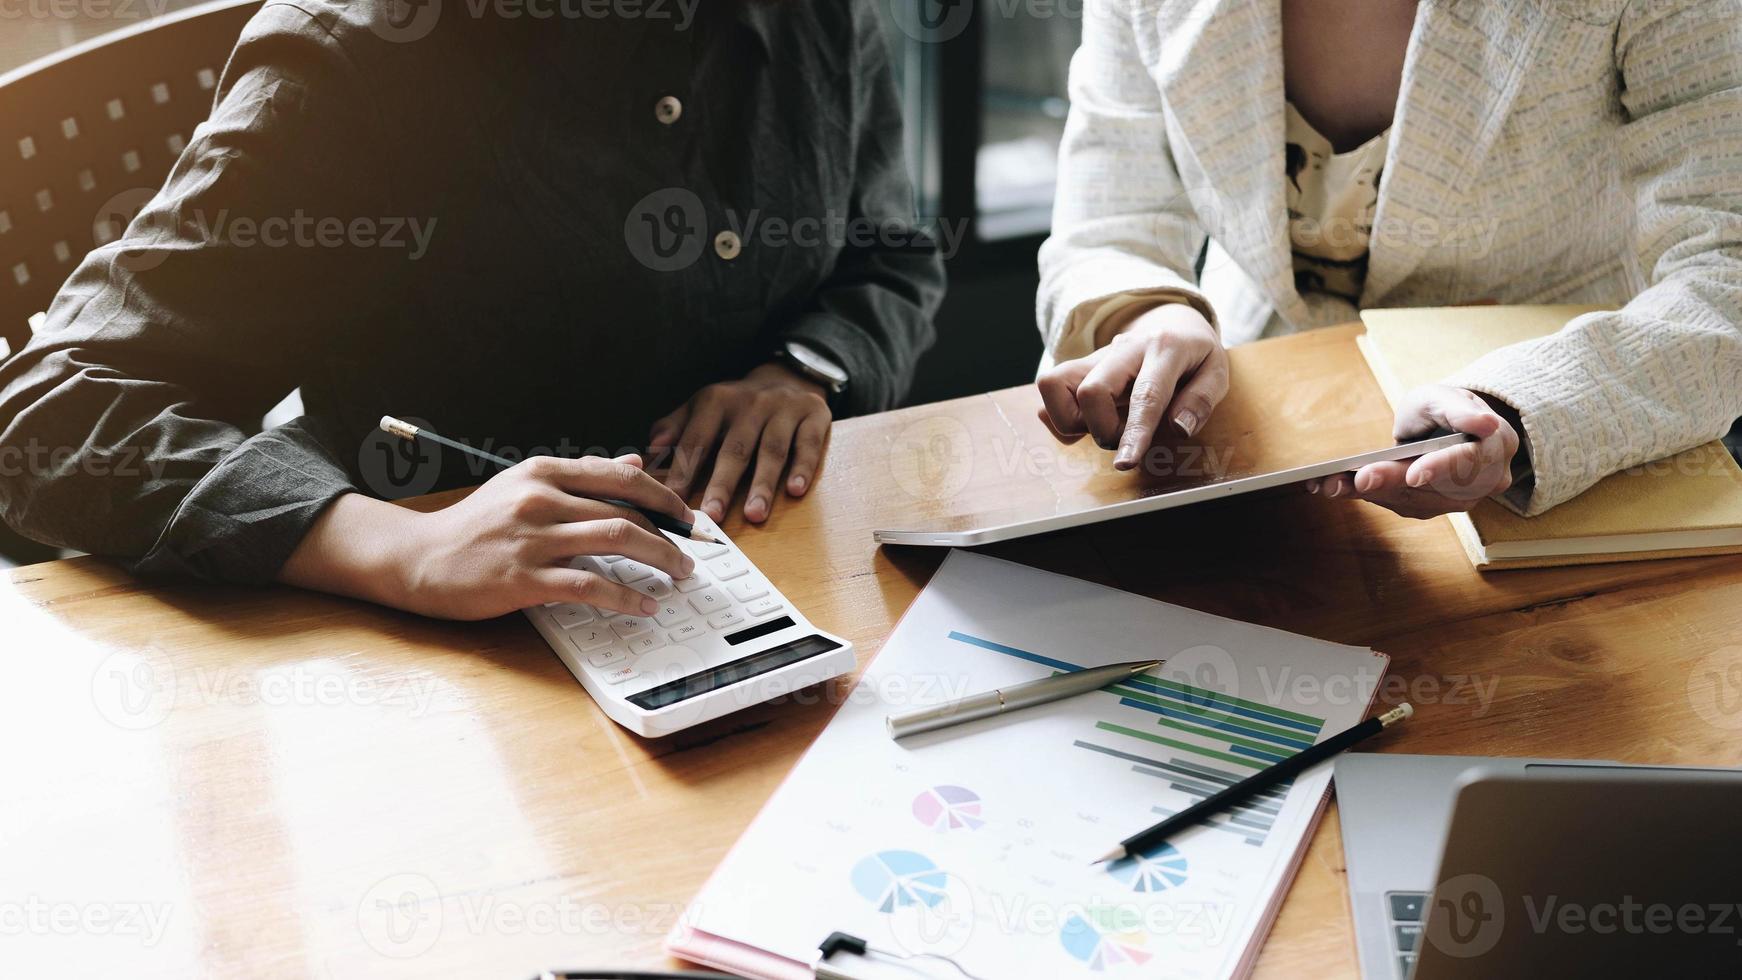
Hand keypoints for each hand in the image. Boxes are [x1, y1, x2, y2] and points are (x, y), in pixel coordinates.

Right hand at [280, 454, 696, 620]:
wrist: (419, 558)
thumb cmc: (476, 526)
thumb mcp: (526, 486)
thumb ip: (582, 476)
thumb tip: (636, 464)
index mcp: (544, 472)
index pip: (622, 477)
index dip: (666, 497)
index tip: (689, 516)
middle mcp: (542, 498)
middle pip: (628, 510)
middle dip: (671, 532)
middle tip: (692, 552)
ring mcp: (534, 538)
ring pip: (618, 540)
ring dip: (660, 558)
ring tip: (679, 574)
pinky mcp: (525, 578)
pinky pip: (590, 585)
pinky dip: (625, 597)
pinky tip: (643, 605)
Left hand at [650, 362, 831, 524]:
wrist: (787, 376)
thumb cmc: (737, 405)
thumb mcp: (701, 407)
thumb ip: (674, 428)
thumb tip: (648, 451)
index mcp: (716, 401)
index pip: (697, 439)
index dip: (685, 470)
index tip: (674, 500)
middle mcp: (750, 404)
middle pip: (735, 448)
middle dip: (723, 483)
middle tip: (713, 514)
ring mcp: (784, 410)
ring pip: (773, 450)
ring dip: (763, 484)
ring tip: (754, 514)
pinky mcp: (814, 417)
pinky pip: (809, 444)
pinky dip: (803, 467)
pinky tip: (795, 490)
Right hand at [1036, 303, 1228, 469]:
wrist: (1171, 323)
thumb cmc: (1195, 356)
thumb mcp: (1218, 371)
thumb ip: (1202, 399)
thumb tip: (1179, 428)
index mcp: (1164, 349)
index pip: (1145, 395)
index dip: (1134, 433)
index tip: (1125, 462)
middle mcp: (1123, 349)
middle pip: (1090, 389)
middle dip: (1102, 429)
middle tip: (1124, 438)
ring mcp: (1095, 357)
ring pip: (1054, 383)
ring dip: (1071, 420)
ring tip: (1101, 427)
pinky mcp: (1077, 366)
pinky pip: (1049, 390)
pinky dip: (1060, 416)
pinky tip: (1086, 421)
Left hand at [1306, 385, 1519, 518]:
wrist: (1443, 426)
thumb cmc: (1443, 406)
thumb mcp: (1445, 395)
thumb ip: (1460, 409)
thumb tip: (1485, 424)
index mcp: (1495, 446)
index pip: (1470, 461)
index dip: (1441, 468)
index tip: (1415, 473)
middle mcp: (1484, 481)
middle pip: (1435, 487)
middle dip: (1392, 482)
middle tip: (1358, 477)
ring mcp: (1460, 499)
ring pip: (1414, 501)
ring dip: (1372, 493)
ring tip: (1332, 483)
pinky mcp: (1432, 507)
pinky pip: (1399, 505)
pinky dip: (1367, 496)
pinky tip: (1335, 487)